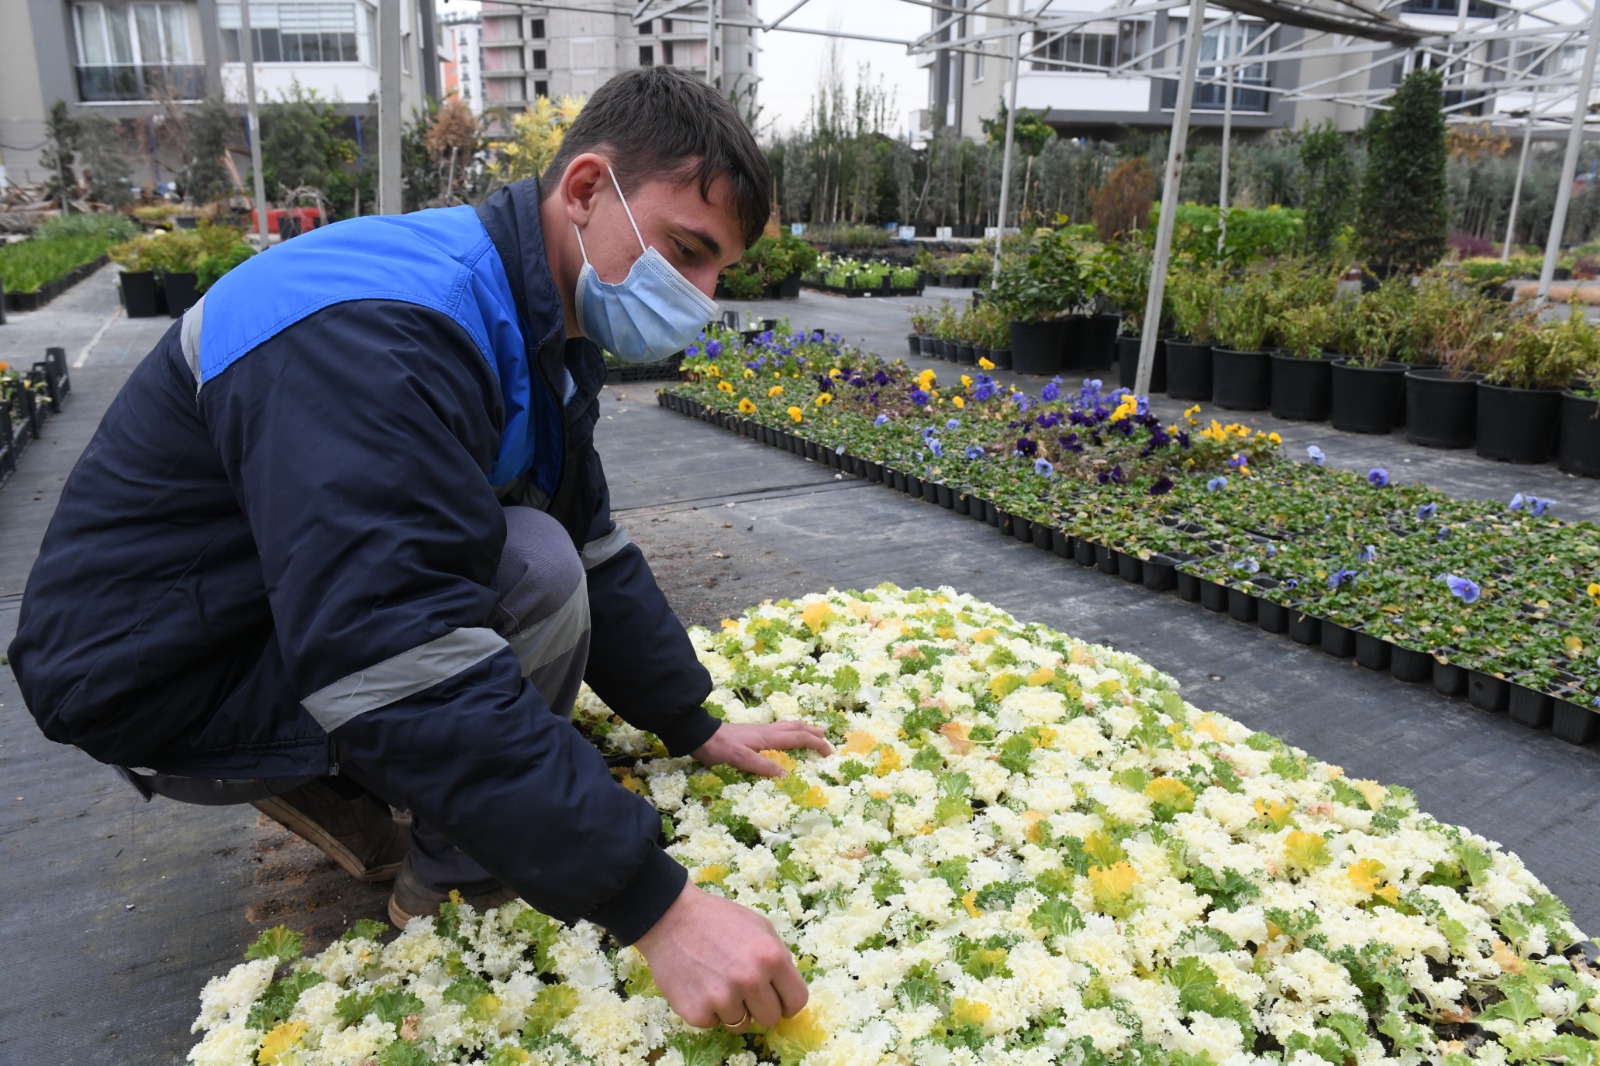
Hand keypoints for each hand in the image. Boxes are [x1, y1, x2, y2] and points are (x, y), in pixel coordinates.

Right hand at [634, 881, 807, 1028]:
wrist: (671, 918)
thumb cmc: (718, 919)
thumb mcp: (760, 927)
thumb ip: (778, 958)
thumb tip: (787, 990)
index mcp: (771, 957)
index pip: (797, 1001)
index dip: (787, 1001)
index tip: (777, 999)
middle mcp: (750, 980)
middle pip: (770, 1019)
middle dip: (760, 1006)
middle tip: (743, 989)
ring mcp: (722, 998)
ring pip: (741, 1024)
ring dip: (732, 1008)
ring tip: (717, 981)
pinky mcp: (697, 1012)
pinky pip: (713, 1023)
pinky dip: (708, 1009)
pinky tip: (699, 985)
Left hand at [691, 721, 832, 777]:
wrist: (698, 734)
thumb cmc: (718, 748)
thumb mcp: (740, 759)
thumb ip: (762, 766)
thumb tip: (787, 774)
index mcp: (767, 737)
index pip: (798, 738)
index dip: (816, 744)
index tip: (829, 753)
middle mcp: (766, 731)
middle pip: (796, 728)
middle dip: (813, 733)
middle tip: (827, 739)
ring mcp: (759, 731)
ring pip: (787, 727)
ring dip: (803, 730)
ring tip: (812, 733)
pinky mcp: (751, 734)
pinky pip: (778, 730)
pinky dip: (790, 732)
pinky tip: (785, 738)